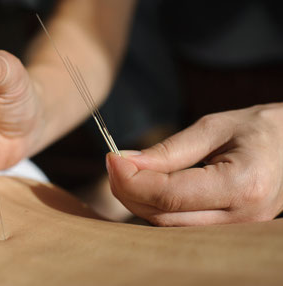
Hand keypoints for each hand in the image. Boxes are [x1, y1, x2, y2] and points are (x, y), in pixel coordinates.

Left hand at [106, 103, 282, 225]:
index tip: (111, 158)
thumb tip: (125, 162)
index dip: (131, 179)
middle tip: (114, 163)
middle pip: (163, 216)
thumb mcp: (213, 128)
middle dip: (129, 191)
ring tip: (127, 172)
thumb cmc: (258, 129)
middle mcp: (240, 217)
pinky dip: (156, 206)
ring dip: (139, 200)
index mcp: (242, 185)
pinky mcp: (226, 230)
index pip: (169, 195)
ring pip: (167, 226)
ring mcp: (235, 229)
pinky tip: (147, 185)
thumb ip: (168, 150)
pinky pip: (179, 225)